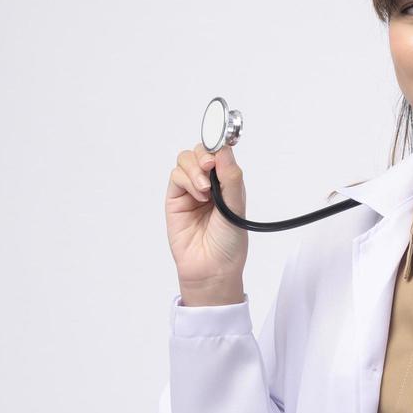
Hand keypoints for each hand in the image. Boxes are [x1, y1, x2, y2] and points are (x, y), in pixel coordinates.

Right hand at [165, 139, 249, 305]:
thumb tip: (224, 150)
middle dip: (204, 154)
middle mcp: (209, 184)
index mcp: (228, 183)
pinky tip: (197, 195)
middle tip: (210, 166)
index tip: (221, 144)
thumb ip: (231, 178)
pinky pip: (175, 176)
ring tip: (204, 190)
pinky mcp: (175, 199)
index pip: (220, 152)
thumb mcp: (237, 207)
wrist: (212, 268)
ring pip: (185, 160)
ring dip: (194, 169)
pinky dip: (186, 180)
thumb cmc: (228, 243)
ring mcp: (191, 191)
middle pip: (199, 151)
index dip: (218, 144)